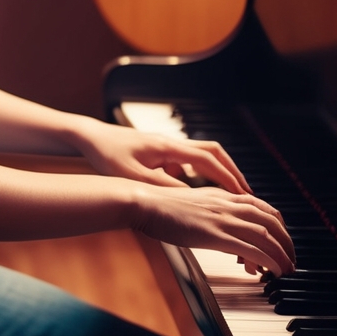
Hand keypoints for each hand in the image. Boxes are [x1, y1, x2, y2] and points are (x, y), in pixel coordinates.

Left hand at [70, 120, 251, 192]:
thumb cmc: (107, 154)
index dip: (228, 177)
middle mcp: (171, 144)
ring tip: (228, 195)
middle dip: (232, 171)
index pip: (208, 160)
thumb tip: (191, 199)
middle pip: (213, 152)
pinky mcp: (159, 153)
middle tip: (246, 193)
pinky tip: (194, 193)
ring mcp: (166, 147)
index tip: (243, 195)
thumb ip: (163, 188)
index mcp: (168, 147)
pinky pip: (187, 162)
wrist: (90, 137)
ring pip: (201, 156)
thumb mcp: (134, 177)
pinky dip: (198, 175)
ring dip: (217, 172)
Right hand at [131, 185, 295, 275]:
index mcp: (224, 196)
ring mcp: (223, 219)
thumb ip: (213, 215)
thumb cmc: (163, 207)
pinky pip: (252, 249)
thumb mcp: (195, 206)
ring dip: (282, 254)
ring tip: (288, 269)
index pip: (264, 208)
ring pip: (267, 235)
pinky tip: (274, 271)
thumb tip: (223, 233)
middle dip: (287, 241)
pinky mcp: (216, 235)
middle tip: (291, 259)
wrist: (147, 203)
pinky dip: (269, 260)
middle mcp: (229, 204)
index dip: (278, 225)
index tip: (283, 240)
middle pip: (272, 221)